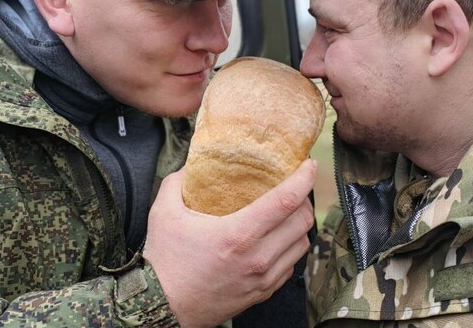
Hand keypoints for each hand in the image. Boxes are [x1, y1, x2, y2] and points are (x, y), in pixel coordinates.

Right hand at [143, 159, 316, 327]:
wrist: (163, 308)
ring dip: (300, 224)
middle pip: (302, 222)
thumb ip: (176, 182)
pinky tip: (276, 239)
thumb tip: (190, 165)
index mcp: (237, 235)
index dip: (304, 179)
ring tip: (288, 212)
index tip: (309, 165)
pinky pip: (290, 265)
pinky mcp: (262, 292)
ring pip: (301, 244)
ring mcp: (263, 278)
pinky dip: (290, 248)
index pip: (286, 201)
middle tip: (296, 187)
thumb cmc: (165, 262)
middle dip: (305, 199)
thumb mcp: (163, 213)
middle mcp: (257, 258)